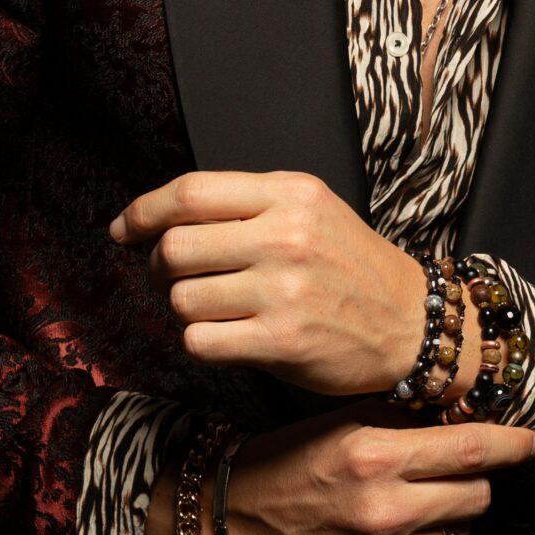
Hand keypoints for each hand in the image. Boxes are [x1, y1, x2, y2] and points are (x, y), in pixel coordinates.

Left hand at [110, 169, 430, 396]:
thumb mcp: (309, 210)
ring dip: (183, 308)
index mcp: (289, 194)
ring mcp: (283, 290)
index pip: (190, 193)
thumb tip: (157, 219)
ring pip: (181, 298)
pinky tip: (227, 336)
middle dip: (157, 268)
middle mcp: (285, 237)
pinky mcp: (281, 341)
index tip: (124, 229)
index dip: (143, 212)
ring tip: (213, 308)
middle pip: (174, 248)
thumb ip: (245, 205)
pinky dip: (201, 341)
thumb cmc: (350, 266)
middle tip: (171, 278)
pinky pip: (200, 340)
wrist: (410, 323)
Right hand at [204, 400, 534, 534]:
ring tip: (413, 505)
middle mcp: (387, 510)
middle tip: (442, 472)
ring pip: (463, 533)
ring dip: (450, 517)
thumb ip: (406, 417)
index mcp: (377, 456)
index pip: (472, 450)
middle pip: (478, 494)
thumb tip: (465, 412)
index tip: (533, 443)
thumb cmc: (292, 461)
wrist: (238, 520)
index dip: (514, 445)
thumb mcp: (344, 422)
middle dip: (471, 479)